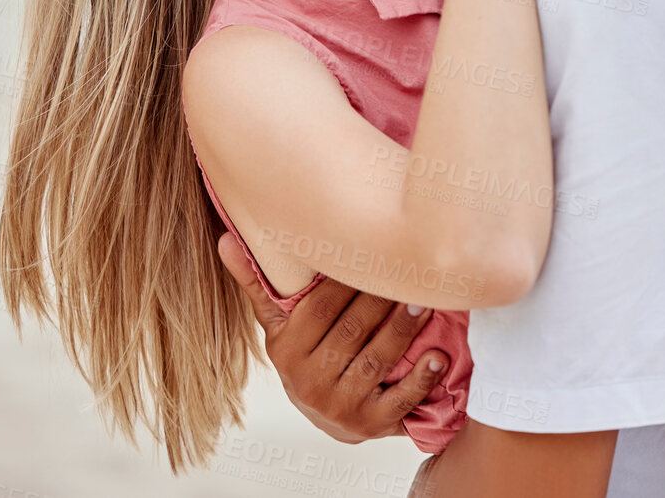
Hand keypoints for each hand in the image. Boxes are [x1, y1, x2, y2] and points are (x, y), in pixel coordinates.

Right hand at [218, 233, 448, 444]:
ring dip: (404, 329)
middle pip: (352, 331)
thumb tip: (225, 240)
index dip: (349, 280)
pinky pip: (400, 401)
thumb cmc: (304, 355)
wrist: (326, 418)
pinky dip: (422, 379)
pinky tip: (439, 357)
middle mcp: (309, 382)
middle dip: (383, 299)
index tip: (373, 254)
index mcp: (285, 351)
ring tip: (425, 303)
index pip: (321, 308)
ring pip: (377, 360)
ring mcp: (340, 407)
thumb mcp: (278, 324)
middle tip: (410, 272)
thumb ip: (257, 283)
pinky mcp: (370, 425)